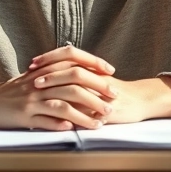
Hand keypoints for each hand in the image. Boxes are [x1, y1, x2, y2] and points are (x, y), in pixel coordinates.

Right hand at [0, 58, 116, 130]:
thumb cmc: (13, 91)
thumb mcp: (34, 77)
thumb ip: (55, 72)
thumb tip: (81, 70)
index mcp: (43, 69)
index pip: (72, 58)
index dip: (93, 63)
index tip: (110, 72)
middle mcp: (39, 82)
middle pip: (73, 81)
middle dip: (97, 90)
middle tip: (113, 99)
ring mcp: (31, 99)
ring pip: (63, 103)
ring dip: (85, 113)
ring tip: (101, 121)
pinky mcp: (23, 116)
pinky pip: (45, 120)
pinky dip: (61, 124)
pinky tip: (74, 129)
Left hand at [29, 45, 170, 123]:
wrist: (139, 100)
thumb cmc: (113, 92)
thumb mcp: (93, 80)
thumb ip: (75, 75)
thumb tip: (49, 73)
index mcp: (90, 66)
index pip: (67, 54)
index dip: (48, 58)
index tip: (31, 64)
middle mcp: (95, 75)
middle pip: (70, 67)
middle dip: (50, 74)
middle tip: (32, 80)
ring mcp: (102, 90)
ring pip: (79, 85)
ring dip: (59, 90)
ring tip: (43, 96)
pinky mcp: (110, 106)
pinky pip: (91, 108)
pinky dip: (75, 113)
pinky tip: (60, 117)